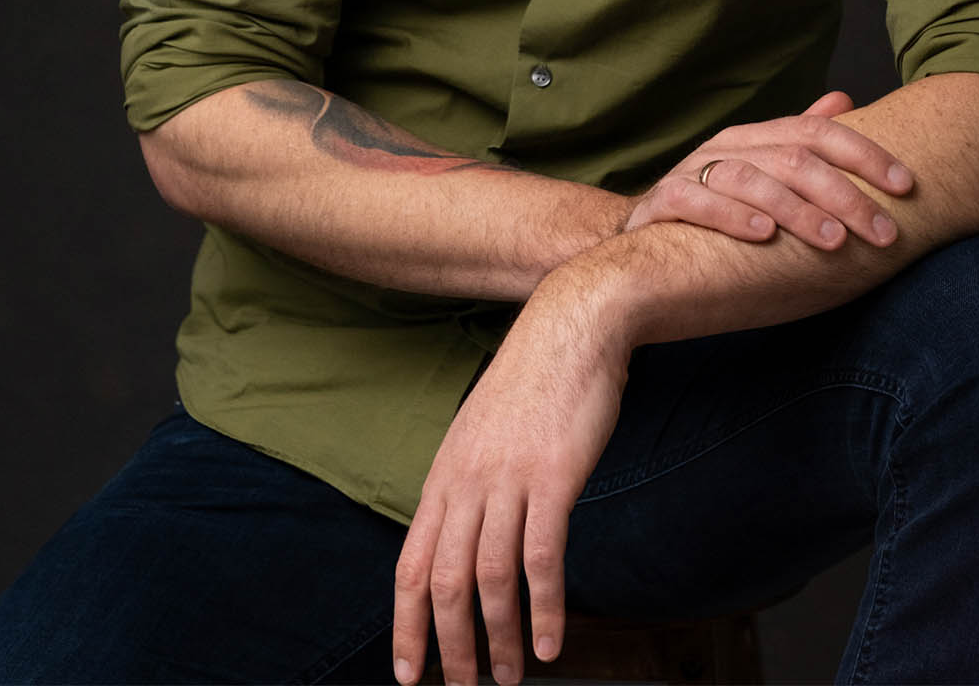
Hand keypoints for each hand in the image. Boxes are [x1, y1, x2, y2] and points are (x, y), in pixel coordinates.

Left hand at [392, 284, 624, 685]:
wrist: (572, 327)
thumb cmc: (534, 382)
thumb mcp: (482, 432)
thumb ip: (469, 483)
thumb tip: (463, 534)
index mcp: (445, 474)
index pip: (410, 563)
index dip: (406, 624)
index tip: (409, 672)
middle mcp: (466, 480)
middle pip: (444, 581)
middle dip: (451, 646)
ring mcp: (507, 479)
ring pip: (490, 578)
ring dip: (499, 638)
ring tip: (509, 676)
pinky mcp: (551, 478)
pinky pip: (541, 558)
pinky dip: (543, 609)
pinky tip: (549, 642)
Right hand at [623, 91, 914, 252]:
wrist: (638, 248)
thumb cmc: (715, 213)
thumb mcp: (760, 173)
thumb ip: (798, 142)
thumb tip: (844, 98)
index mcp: (754, 138)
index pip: (816, 132)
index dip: (864, 154)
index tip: (905, 185)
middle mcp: (726, 148)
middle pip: (792, 157)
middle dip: (845, 195)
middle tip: (883, 232)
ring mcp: (692, 173)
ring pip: (750, 179)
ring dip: (798, 210)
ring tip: (834, 240)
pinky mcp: (663, 205)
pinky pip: (697, 203)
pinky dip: (733, 217)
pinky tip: (765, 236)